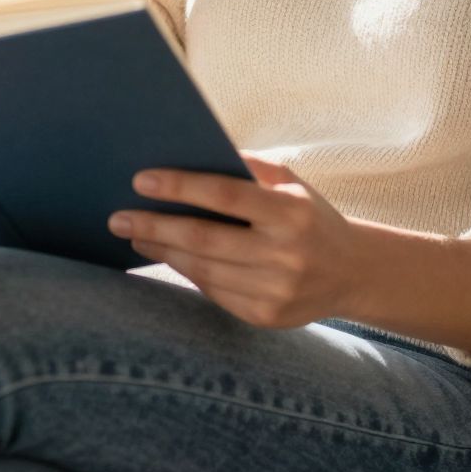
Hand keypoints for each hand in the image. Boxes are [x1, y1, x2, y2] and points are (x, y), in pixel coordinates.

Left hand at [108, 151, 360, 328]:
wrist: (353, 272)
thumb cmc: (310, 215)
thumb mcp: (290, 183)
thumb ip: (248, 168)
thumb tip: (189, 155)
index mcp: (291, 212)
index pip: (225, 196)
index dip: (180, 187)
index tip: (141, 180)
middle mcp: (285, 254)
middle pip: (203, 239)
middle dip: (155, 225)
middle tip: (117, 216)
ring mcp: (275, 291)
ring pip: (202, 270)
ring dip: (163, 250)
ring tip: (136, 233)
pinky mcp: (266, 317)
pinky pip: (213, 292)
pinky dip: (186, 272)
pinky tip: (169, 255)